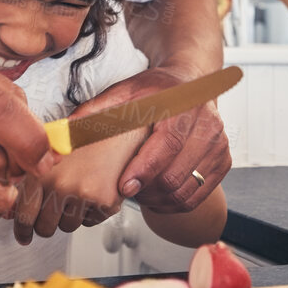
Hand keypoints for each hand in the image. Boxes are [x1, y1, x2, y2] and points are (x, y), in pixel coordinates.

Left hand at [11, 134, 133, 243]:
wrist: (118, 129)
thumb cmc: (83, 138)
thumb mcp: (49, 152)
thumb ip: (30, 177)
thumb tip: (13, 208)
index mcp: (41, 171)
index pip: (24, 215)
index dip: (22, 230)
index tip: (23, 236)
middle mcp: (61, 184)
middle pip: (45, 228)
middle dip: (46, 225)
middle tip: (51, 215)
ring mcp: (84, 195)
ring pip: (67, 227)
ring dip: (69, 217)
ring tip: (75, 193)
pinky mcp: (106, 202)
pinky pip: (90, 222)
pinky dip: (90, 213)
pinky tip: (92, 191)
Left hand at [71, 67, 230, 214]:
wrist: (190, 84)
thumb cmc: (156, 90)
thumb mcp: (124, 92)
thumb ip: (95, 111)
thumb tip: (64, 134)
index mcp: (183, 105)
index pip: (168, 143)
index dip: (146, 169)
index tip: (126, 186)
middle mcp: (207, 125)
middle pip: (177, 175)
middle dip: (147, 191)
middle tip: (127, 190)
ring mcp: (219, 144)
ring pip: (187, 191)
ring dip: (159, 201)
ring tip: (141, 193)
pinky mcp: (224, 160)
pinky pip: (198, 196)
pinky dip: (175, 203)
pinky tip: (158, 195)